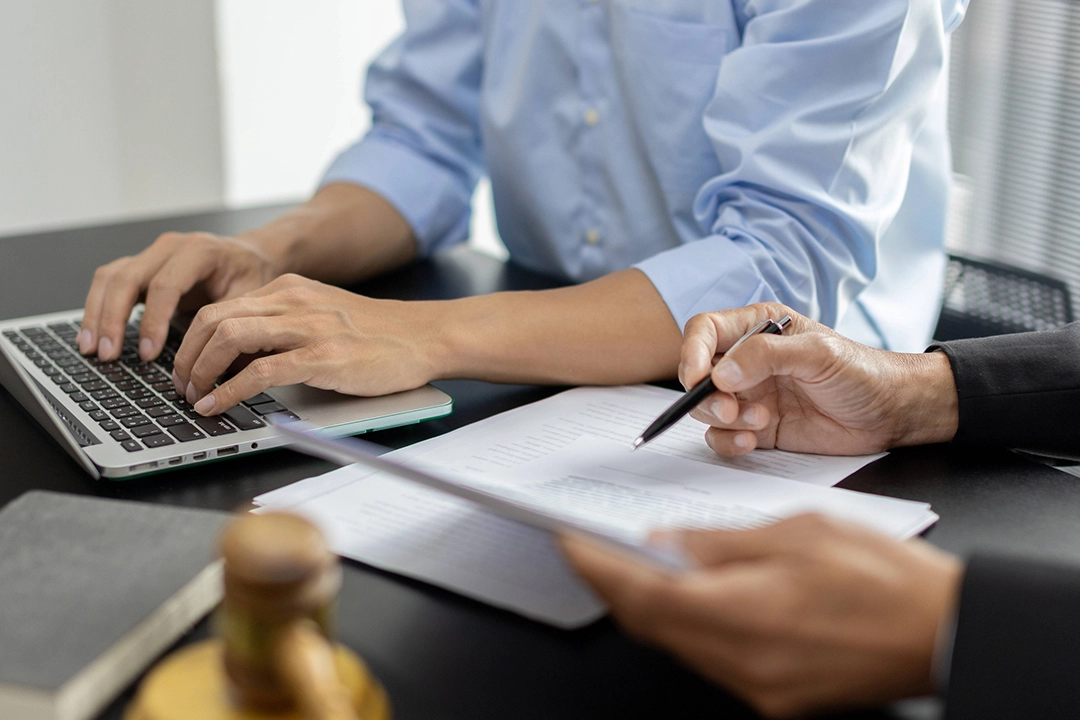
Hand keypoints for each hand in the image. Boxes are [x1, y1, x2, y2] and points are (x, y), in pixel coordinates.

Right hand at [79, 232, 279, 361]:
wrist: (249, 256)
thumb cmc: (251, 275)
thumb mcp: (250, 297)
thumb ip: (227, 321)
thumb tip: (211, 361)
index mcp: (200, 251)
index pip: (165, 285)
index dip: (153, 321)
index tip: (148, 353)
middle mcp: (170, 247)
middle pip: (128, 278)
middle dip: (113, 319)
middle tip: (108, 354)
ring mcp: (152, 254)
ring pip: (110, 277)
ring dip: (96, 314)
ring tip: (91, 349)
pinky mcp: (141, 266)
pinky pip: (110, 281)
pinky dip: (98, 307)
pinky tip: (92, 335)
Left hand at [171, 274, 443, 414]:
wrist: (426, 336)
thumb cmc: (380, 335)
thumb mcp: (324, 316)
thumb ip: (286, 326)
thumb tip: (242, 358)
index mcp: (289, 290)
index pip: (220, 307)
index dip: (190, 341)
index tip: (185, 368)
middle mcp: (293, 301)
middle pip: (212, 319)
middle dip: (185, 357)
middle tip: (181, 387)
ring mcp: (308, 327)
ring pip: (229, 338)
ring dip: (201, 372)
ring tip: (195, 397)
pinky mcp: (323, 357)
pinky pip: (261, 371)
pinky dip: (229, 391)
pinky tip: (218, 405)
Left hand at [561, 515, 962, 717]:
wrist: (946, 632)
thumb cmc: (883, 576)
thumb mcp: (796, 531)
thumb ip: (718, 542)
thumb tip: (663, 542)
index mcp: (741, 613)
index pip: (641, 593)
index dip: (596, 567)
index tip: (569, 541)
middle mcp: (740, 662)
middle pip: (650, 624)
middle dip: (613, 585)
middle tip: (590, 548)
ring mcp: (757, 688)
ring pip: (676, 644)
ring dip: (648, 605)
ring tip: (634, 563)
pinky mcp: (775, 698)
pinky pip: (709, 660)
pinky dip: (687, 624)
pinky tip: (689, 595)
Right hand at [679, 303, 958, 456]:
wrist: (892, 414)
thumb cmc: (862, 372)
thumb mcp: (817, 354)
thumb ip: (766, 356)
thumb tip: (721, 372)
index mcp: (757, 328)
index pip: (704, 331)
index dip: (691, 352)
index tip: (696, 378)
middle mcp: (747, 361)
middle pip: (699, 374)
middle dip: (707, 396)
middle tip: (731, 409)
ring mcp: (750, 396)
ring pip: (707, 409)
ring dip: (723, 420)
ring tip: (758, 424)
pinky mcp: (757, 429)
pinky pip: (723, 437)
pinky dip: (728, 443)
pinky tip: (752, 442)